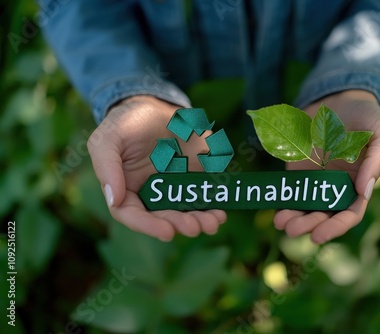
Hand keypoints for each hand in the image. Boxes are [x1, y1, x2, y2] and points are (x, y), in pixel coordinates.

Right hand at [87, 95, 226, 240]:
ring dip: (200, 220)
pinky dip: (213, 205)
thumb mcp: (107, 138)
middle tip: (195, 227)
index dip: (149, 226)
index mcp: (127, 190)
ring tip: (213, 222)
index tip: (167, 231)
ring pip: (187, 210)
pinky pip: (205, 195)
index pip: (133, 214)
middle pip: (165, 217)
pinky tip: (221, 211)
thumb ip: (107, 167)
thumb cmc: (126, 122)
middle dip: (180, 224)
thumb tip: (115, 200)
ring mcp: (175, 187)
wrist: (157, 106)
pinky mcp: (196, 177)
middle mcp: (152, 194)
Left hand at [274, 90, 379, 243]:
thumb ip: (378, 160)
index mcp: (359, 184)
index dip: (335, 228)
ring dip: (293, 218)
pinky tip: (275, 210)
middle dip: (309, 225)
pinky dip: (283, 202)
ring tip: (281, 223)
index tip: (318, 237)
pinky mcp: (297, 169)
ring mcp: (315, 179)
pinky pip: (290, 189)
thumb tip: (363, 191)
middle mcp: (336, 187)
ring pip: (305, 207)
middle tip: (293, 230)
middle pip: (324, 215)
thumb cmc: (367, 116)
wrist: (339, 98)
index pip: (349, 214)